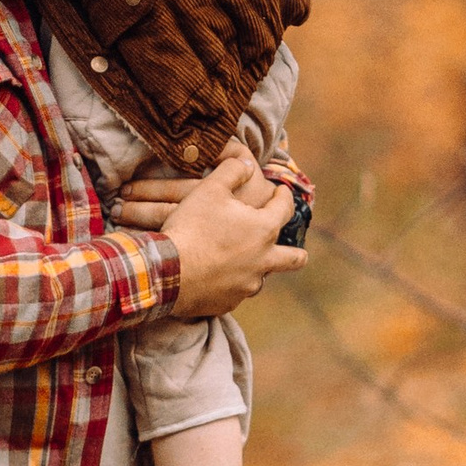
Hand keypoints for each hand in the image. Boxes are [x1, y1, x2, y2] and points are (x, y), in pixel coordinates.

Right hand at [134, 148, 306, 319]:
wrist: (167, 271)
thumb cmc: (192, 227)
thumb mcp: (210, 188)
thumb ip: (233, 170)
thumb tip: (247, 162)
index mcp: (264, 229)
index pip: (285, 208)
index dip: (284, 196)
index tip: (281, 192)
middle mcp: (263, 261)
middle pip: (294, 258)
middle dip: (298, 253)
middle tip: (299, 249)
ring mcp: (247, 285)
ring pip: (262, 278)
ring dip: (258, 269)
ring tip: (246, 264)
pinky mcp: (228, 304)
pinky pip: (236, 294)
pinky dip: (230, 285)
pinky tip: (216, 280)